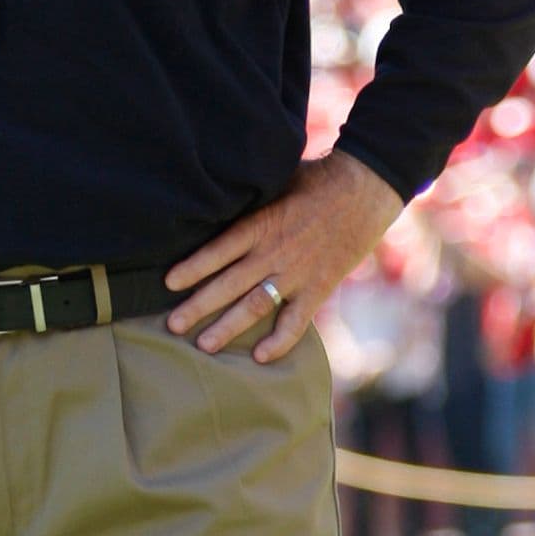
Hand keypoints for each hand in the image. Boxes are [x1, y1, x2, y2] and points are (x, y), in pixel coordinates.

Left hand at [166, 149, 399, 361]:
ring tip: (204, 345)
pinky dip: (279, 341)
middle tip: (173, 326)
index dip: (193, 267)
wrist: (365, 191)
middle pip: (229, 284)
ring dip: (228, 327)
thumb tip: (214, 193)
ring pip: (256, 306)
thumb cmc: (316, 179)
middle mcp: (275, 252)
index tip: (169, 282)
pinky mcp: (319, 288)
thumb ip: (248, 197)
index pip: (219, 250)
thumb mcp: (276, 179)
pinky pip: (297, 321)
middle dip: (198, 307)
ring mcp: (297, 274)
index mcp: (262, 223)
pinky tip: (259, 356)